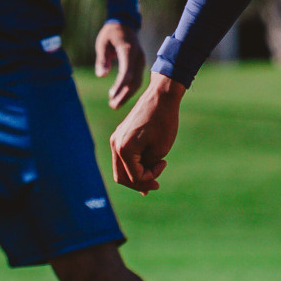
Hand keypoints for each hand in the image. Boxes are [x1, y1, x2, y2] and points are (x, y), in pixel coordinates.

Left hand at [94, 19, 144, 109]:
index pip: (126, 72)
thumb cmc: (111, 33)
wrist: (125, 24)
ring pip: (137, 81)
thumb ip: (102, 59)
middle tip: (112, 106)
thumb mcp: (102, 43)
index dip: (120, 86)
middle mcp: (138, 57)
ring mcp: (141, 61)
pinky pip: (137, 79)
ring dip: (127, 94)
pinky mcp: (140, 64)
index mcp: (128, 50)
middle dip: (124, 94)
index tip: (111, 96)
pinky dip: (129, 88)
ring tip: (114, 104)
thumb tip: (101, 76)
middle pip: (134, 80)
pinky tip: (119, 95)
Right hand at [110, 73, 183, 191]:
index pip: (134, 177)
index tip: (164, 163)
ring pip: (121, 168)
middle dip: (139, 182)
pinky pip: (123, 157)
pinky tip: (146, 167)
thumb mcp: (160, 150)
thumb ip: (148, 168)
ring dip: (136, 174)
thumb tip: (141, 184)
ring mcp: (116, 139)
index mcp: (124, 149)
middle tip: (156, 183)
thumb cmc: (164, 122)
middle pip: (122, 177)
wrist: (161, 96)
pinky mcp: (120, 135)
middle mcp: (115, 144)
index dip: (150, 177)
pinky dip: (134, 164)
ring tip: (153, 175)